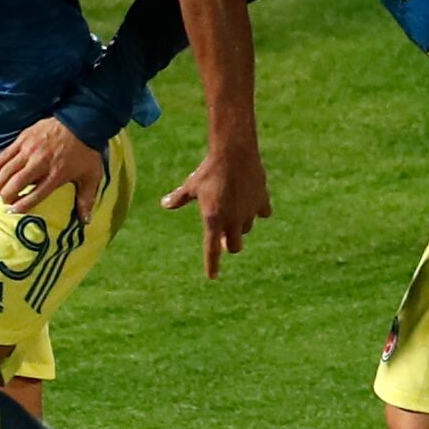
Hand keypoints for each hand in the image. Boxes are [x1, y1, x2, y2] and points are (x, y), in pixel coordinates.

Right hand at [0, 118, 104, 221]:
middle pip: (17, 182)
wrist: (81, 122)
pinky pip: (6, 154)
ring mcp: (29, 150)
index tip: (11, 212)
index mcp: (56, 175)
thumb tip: (85, 221)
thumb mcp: (92, 176)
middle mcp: (40, 163)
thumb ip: (86, 199)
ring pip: (8, 169)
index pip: (35, 194)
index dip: (22, 205)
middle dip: (5, 195)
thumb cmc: (86, 152)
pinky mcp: (23, 139)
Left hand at [159, 141, 272, 277]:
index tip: (212, 276)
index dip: (212, 265)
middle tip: (223, 237)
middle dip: (228, 244)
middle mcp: (232, 220)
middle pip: (234, 246)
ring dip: (240, 225)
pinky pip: (263, 214)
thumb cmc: (209, 169)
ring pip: (247, 228)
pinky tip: (252, 201)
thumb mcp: (192, 185)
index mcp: (213, 220)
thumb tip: (165, 204)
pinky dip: (258, 210)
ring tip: (234, 209)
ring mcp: (249, 212)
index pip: (211, 250)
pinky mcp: (262, 201)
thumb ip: (179, 198)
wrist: (233, 152)